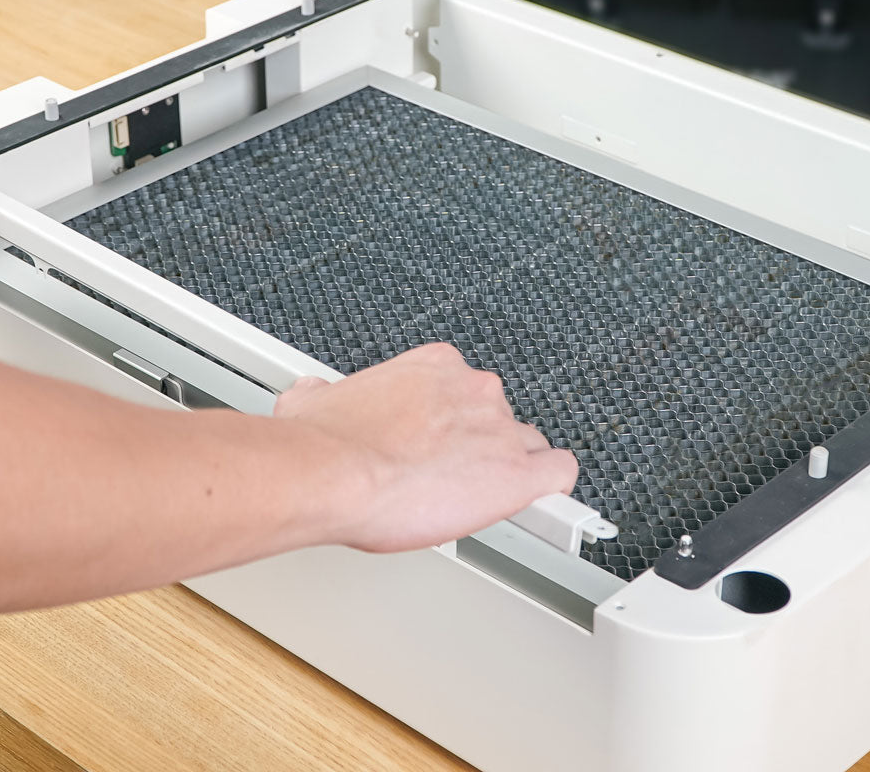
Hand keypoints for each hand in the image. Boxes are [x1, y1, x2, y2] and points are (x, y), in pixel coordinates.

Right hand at [274, 343, 578, 552]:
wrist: (333, 472)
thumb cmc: (325, 441)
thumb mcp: (312, 399)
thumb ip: (324, 393)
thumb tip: (312, 393)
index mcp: (435, 367)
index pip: (466, 391)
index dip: (455, 423)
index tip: (438, 442)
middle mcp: (472, 388)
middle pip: (498, 418)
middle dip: (478, 446)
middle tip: (447, 474)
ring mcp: (498, 428)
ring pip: (527, 446)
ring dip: (507, 467)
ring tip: (479, 496)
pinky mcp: (517, 473)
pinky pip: (557, 473)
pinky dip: (549, 487)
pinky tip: (536, 500)